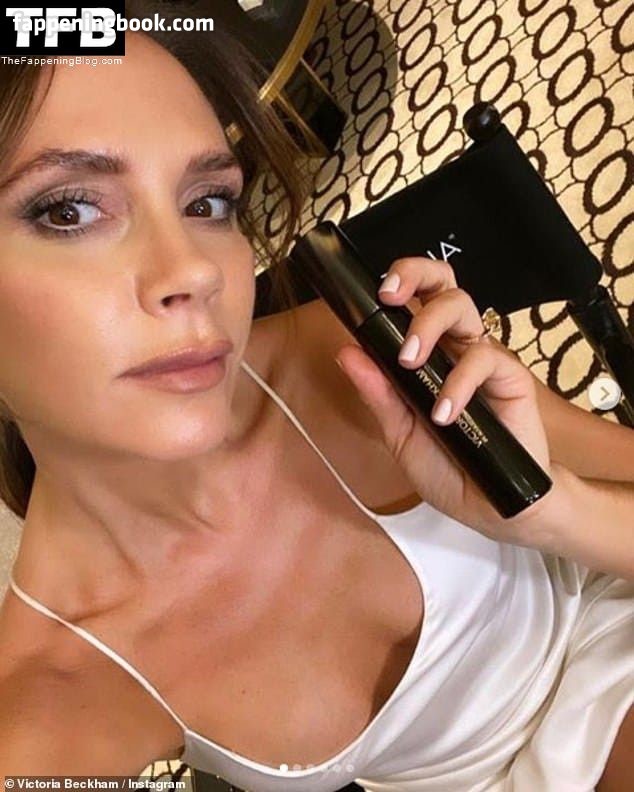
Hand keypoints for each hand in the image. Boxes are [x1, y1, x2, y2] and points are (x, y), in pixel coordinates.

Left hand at [334, 256, 569, 550]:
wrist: (489, 506)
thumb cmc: (446, 467)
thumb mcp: (400, 434)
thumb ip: (377, 393)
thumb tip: (347, 352)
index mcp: (427, 354)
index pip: (416, 301)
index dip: (400, 281)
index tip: (376, 293)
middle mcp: (454, 348)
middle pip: (443, 286)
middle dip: (416, 275)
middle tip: (390, 297)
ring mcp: (483, 359)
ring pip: (464, 307)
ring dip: (430, 324)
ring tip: (408, 362)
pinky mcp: (511, 377)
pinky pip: (485, 358)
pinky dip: (459, 382)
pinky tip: (444, 414)